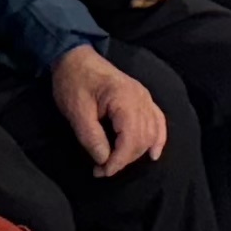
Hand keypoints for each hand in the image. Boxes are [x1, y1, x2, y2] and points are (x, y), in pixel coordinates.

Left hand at [49, 46, 167, 172]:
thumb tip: (104, 160)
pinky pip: (158, 121)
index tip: (101, 172)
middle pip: (143, 139)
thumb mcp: (76, 112)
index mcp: (124, 99)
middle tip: (101, 169)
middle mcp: (141, 98)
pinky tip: (154, 153)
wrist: (75, 58)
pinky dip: (158, 139)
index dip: (118, 161)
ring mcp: (144, 97)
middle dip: (124, 159)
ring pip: (152, 133)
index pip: (130, 139)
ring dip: (137, 152)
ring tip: (117, 162)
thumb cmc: (73, 82)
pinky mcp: (143, 99)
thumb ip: (91, 138)